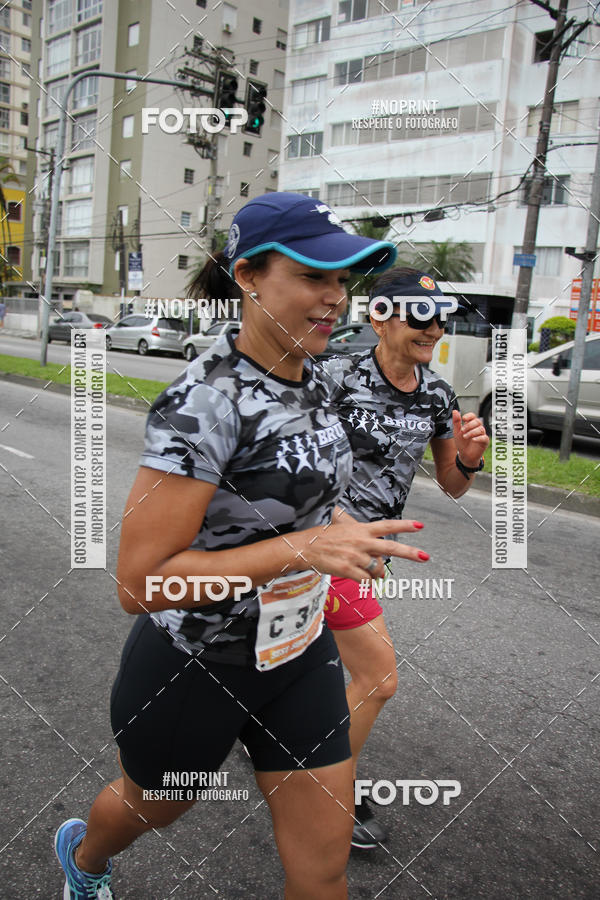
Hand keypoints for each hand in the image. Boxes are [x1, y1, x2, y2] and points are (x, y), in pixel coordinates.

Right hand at [296, 518, 427, 581]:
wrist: (305, 547)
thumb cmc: (323, 538)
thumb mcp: (343, 528)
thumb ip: (360, 534)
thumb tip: (373, 545)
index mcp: (361, 529)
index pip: (387, 526)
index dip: (404, 526)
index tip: (420, 526)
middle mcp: (361, 541)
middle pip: (391, 548)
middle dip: (411, 552)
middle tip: (425, 557)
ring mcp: (355, 556)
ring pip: (377, 569)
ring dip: (376, 574)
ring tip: (367, 572)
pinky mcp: (348, 570)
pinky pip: (365, 580)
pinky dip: (366, 582)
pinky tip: (360, 580)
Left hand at [452, 410, 488, 466]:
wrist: (464, 455)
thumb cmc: (462, 443)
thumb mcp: (457, 432)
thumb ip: (456, 422)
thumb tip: (454, 411)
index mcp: (471, 424)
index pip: (473, 416)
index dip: (469, 416)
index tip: (463, 419)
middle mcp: (477, 428)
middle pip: (477, 421)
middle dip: (469, 425)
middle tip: (462, 431)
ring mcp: (482, 435)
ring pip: (481, 429)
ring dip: (472, 432)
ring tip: (465, 436)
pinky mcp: (485, 442)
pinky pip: (484, 437)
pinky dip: (478, 438)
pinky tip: (473, 440)